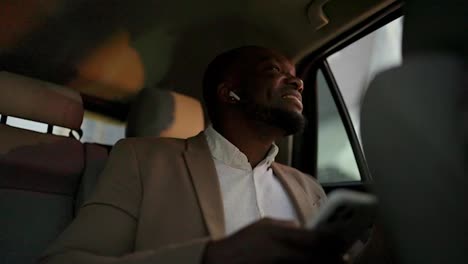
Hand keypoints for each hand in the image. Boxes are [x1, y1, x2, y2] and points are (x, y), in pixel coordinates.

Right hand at [203, 218, 345, 263]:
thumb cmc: (242, 242)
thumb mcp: (263, 225)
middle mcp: (282, 253)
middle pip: (318, 259)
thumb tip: (305, 229)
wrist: (220, 261)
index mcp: (279, 235)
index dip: (333, 242)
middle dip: (334, 260)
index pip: (316, 239)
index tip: (343, 242)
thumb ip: (286, 226)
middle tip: (344, 260)